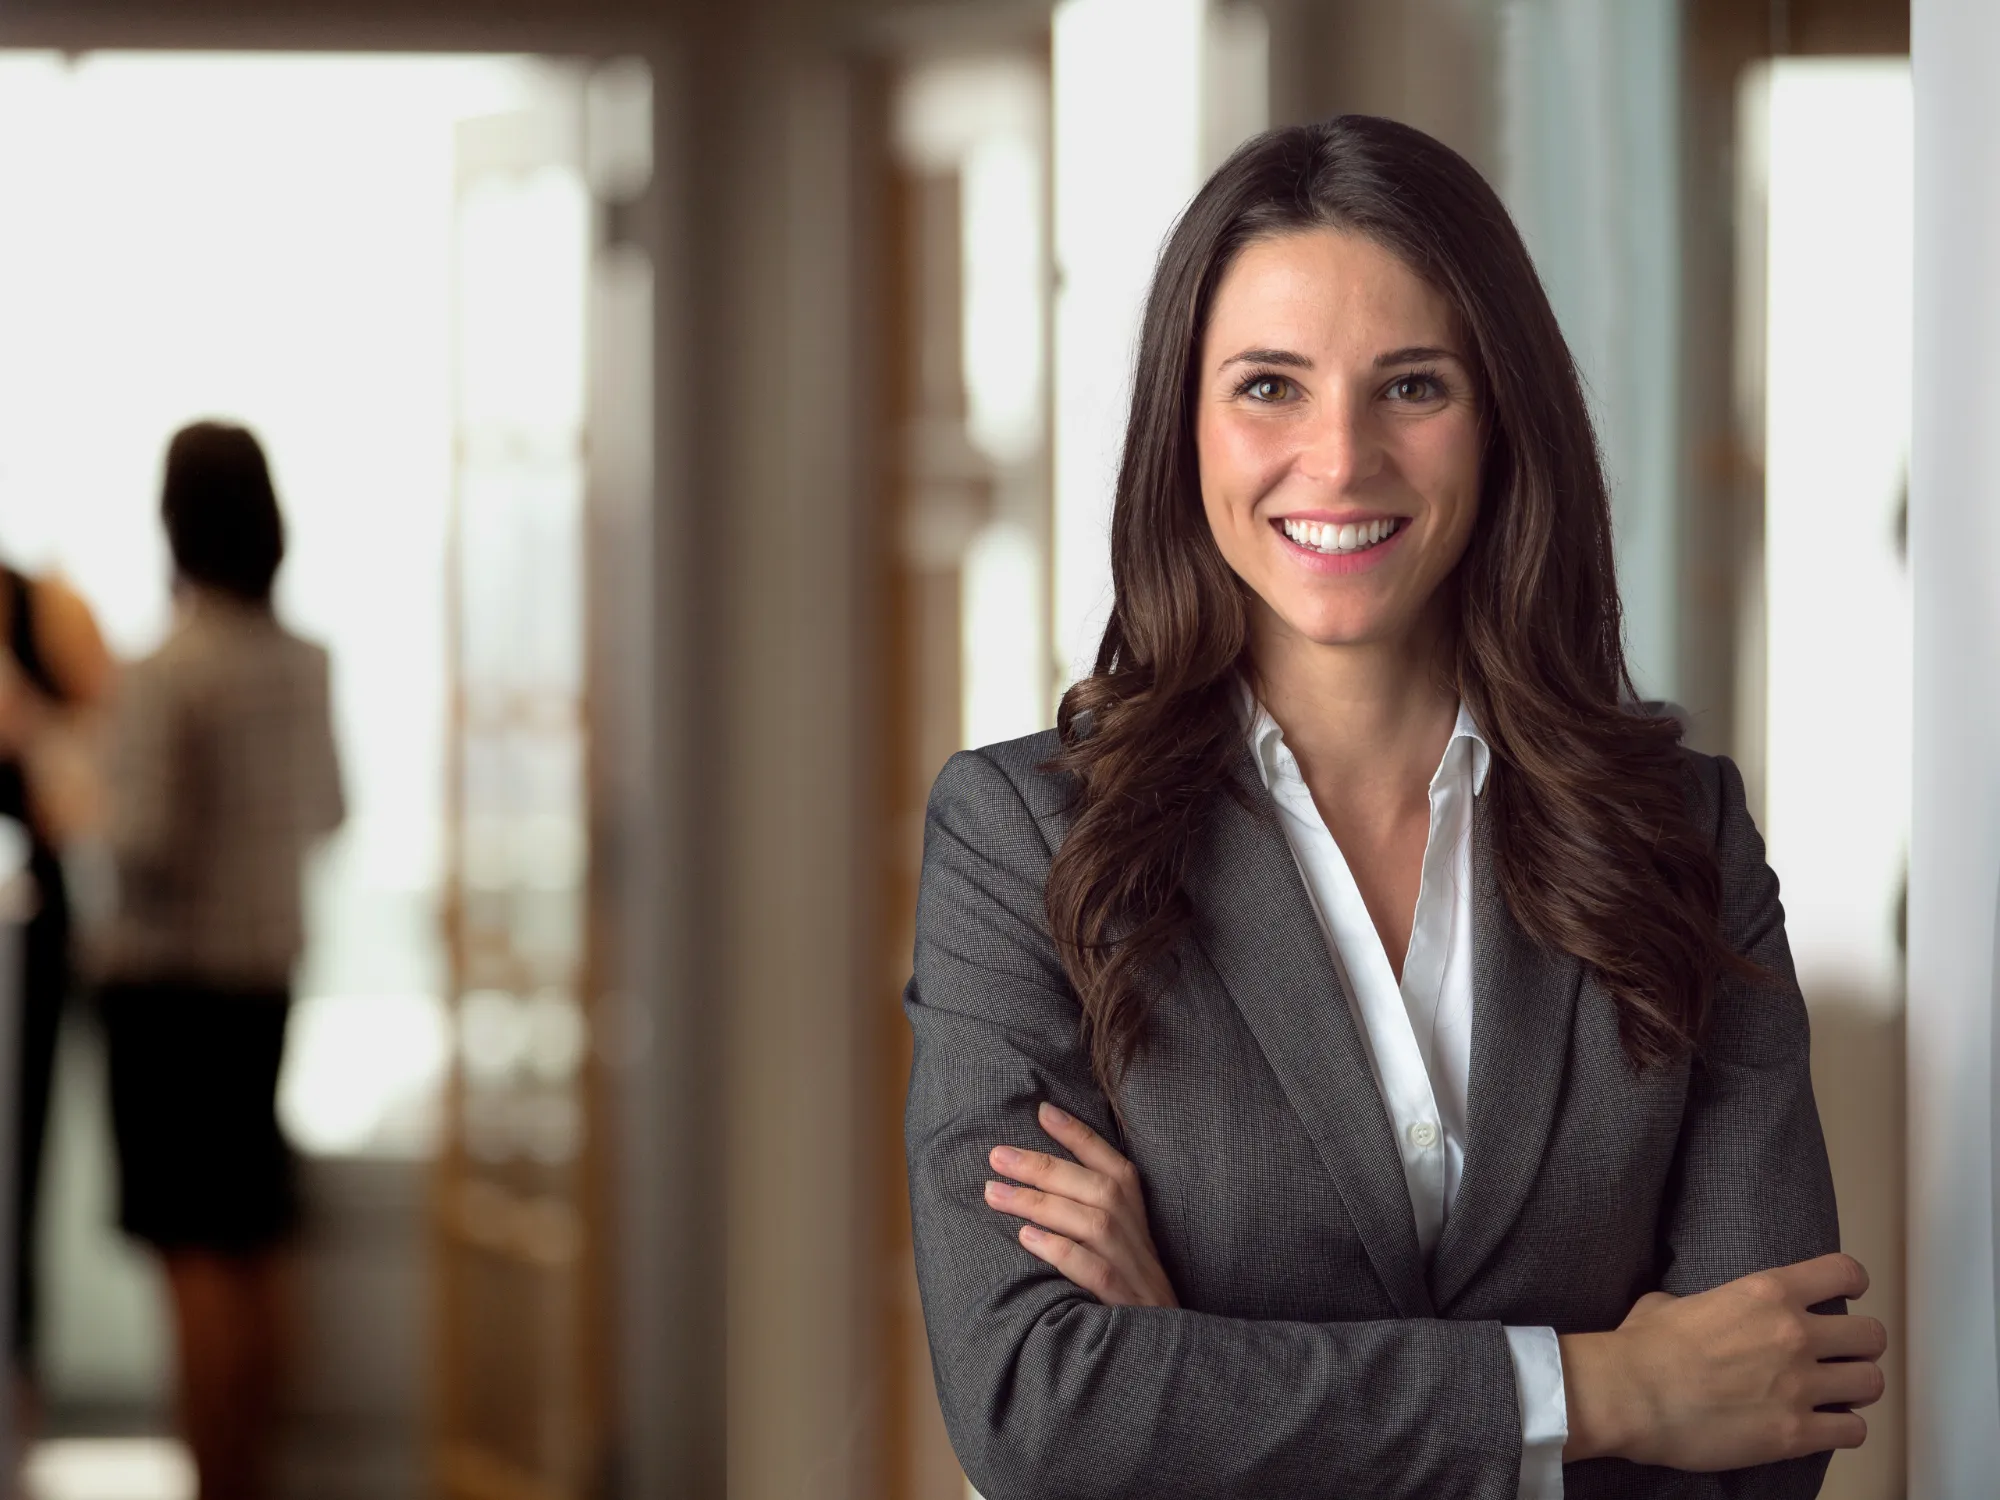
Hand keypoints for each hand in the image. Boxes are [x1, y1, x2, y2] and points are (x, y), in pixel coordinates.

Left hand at [984, 1102, 1177, 1308]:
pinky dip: (1062, 1251)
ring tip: (996, 1193)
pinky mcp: (1126, 1303)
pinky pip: (1095, 1270)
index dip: (1080, 1135)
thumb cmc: (1128, 1286)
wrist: (1164, 1349)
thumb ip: (1087, 1208)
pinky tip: (1027, 1238)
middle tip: (997, 1156)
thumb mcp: (1118, 1242)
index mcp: (1137, 1213)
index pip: (1112, 1164)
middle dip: (1044, 1167)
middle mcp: (1138, 1234)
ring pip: (1092, 1223)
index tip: (1042, 1110)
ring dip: (1041, 1204)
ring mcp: (1134, 1269)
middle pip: (1096, 1188)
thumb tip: (1034, 1176)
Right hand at [1561, 1253, 1885, 1470]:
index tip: (1848, 1295)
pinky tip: (1825, 1426)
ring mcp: (1799, 1386)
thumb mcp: (1672, 1303)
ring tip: (1837, 1394)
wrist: (1629, 1396)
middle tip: (1840, 1356)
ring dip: (1856, 1388)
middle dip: (1859, 1346)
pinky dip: (1844, 1428)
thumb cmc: (1642, 1348)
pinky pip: (1853, 1431)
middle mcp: (1794, 1334)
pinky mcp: (1795, 1433)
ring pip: (1870, 1383)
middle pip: (1870, 1335)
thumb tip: (1697, 1310)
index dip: (1852, 1284)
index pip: (1843, 1273)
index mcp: (1766, 1293)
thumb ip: (1707, 1304)